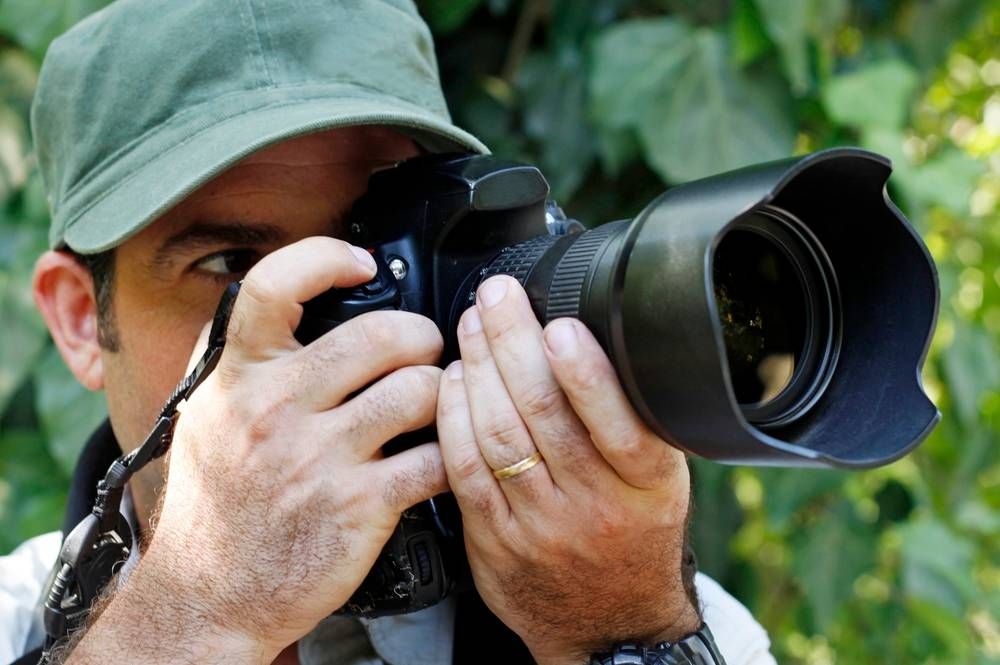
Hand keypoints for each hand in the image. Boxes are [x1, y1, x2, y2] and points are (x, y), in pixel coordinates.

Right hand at [121, 238, 447, 658]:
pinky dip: (450, 453)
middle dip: (421, 334)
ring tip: (435, 403)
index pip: (274, 287)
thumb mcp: (206, 418)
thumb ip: (242, 361)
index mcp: (240, 379)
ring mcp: (320, 459)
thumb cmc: (213, 506)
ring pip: (420, 389)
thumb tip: (286, 304)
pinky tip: (439, 456)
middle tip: (424, 349)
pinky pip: (435, 458)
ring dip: (443, 391)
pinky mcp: (360, 506)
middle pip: (382, 333)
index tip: (360, 263)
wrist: (208, 596)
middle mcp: (278, 410)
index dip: (326, 257)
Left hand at [437, 276, 699, 664]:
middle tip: (496, 297)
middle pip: (545, 415)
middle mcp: (595, 506)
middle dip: (514, 345)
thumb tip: (585, 338)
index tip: (561, 325)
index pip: (618, 423)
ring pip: (500, 436)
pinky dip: (454, 418)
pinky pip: (466, 471)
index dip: (585, 373)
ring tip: (473, 325)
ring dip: (479, 371)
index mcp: (647, 485)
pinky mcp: (496, 540)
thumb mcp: (659, 479)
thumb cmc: (633, 532)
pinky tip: (451, 381)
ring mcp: (541, 526)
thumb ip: (631, 421)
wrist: (609, 622)